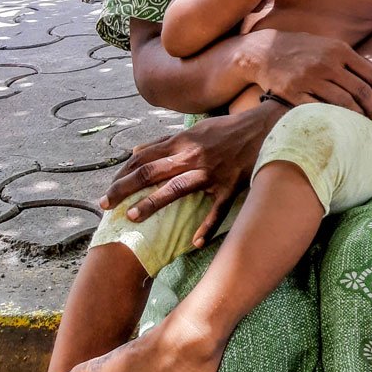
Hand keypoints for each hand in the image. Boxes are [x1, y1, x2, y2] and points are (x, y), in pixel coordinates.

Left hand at [98, 106, 276, 247]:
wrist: (266, 128)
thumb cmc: (228, 129)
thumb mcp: (194, 130)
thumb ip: (164, 141)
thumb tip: (134, 151)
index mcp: (182, 141)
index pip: (143, 158)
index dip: (122, 174)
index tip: (107, 190)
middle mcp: (192, 156)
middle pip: (150, 172)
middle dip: (124, 189)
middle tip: (105, 205)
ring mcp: (211, 172)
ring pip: (176, 188)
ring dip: (152, 203)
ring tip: (132, 217)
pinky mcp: (230, 185)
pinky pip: (217, 210)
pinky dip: (207, 227)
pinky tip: (195, 243)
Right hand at [243, 28, 371, 119]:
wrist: (264, 52)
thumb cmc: (304, 50)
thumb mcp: (332, 48)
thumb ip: (359, 61)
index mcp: (339, 50)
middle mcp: (326, 63)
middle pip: (361, 91)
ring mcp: (309, 78)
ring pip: (343, 103)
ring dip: (357, 117)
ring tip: (362, 124)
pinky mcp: (294, 93)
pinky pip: (320, 109)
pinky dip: (333, 118)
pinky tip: (340, 124)